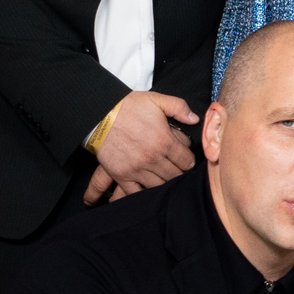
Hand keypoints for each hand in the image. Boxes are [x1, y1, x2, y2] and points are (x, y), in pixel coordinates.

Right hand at [82, 90, 199, 202]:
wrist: (99, 114)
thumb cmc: (128, 106)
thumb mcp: (156, 100)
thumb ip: (179, 107)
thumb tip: (194, 119)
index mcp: (164, 141)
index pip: (187, 161)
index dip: (189, 160)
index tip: (185, 158)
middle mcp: (153, 158)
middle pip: (175, 176)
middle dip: (179, 173)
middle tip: (176, 168)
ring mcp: (137, 169)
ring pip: (160, 186)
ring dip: (164, 182)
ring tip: (163, 176)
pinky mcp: (122, 175)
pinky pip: (136, 193)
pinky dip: (143, 193)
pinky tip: (147, 187)